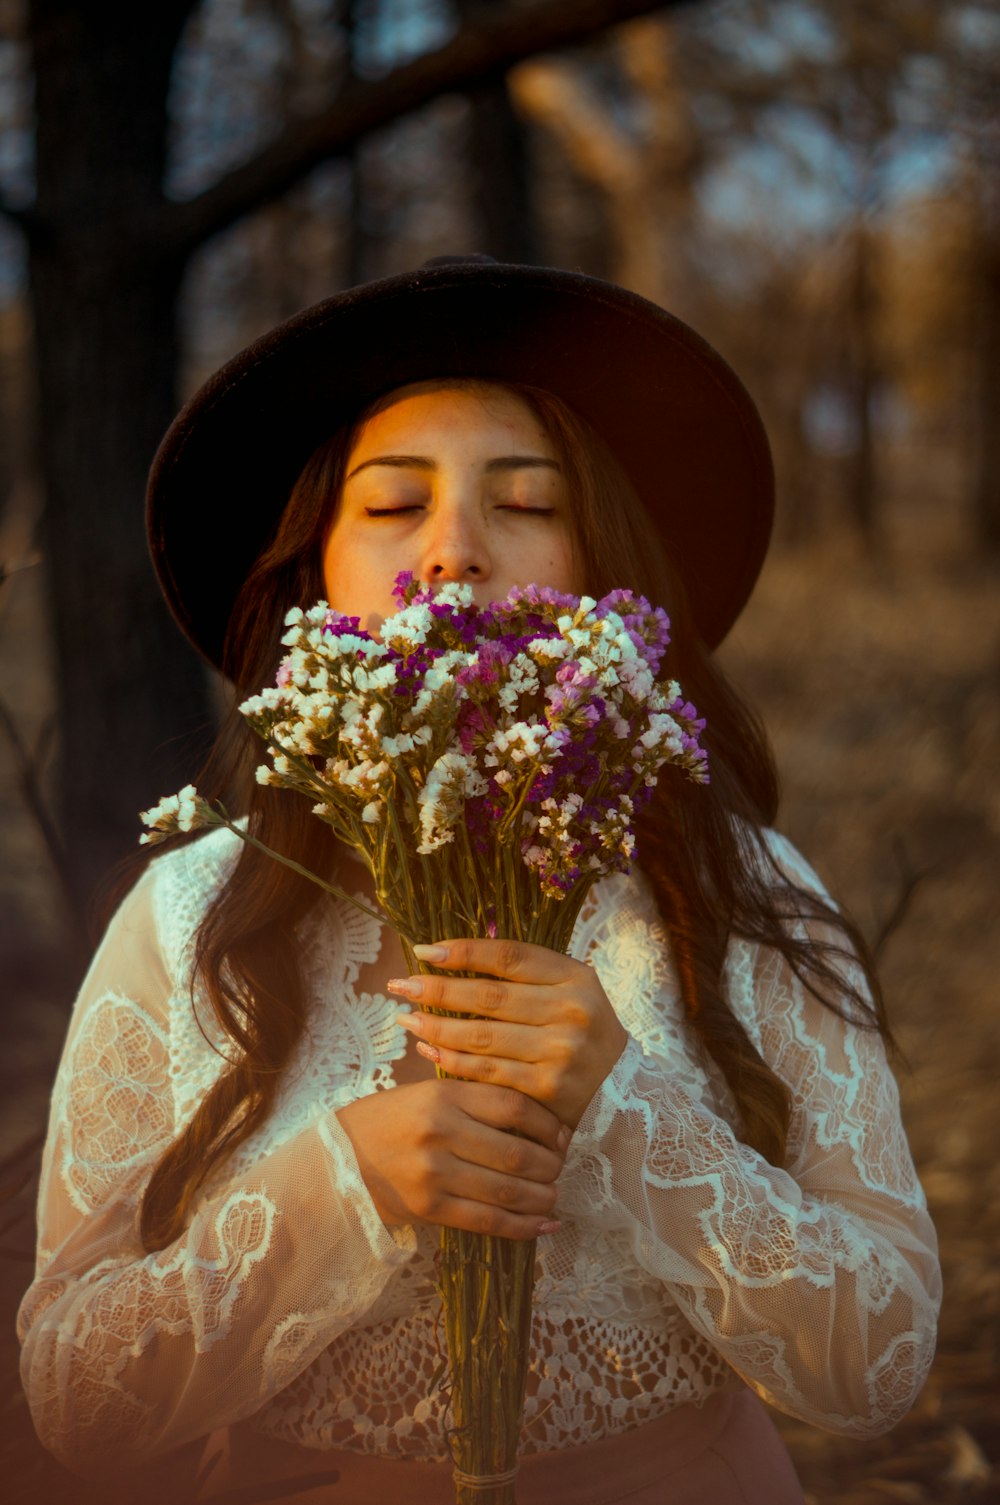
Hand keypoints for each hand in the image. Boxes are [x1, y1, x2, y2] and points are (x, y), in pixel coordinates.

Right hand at [335, 1079, 568, 1240]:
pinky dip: (522, 1227)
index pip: (514, 1106)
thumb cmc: (391, 1121)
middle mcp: (441, 1130)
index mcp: (444, 1093)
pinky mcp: (429, 1207)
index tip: (562, 1136)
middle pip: (516, 1152)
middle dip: (550, 1166)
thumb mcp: (428, 1093)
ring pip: (506, 1190)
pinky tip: (543, 1227)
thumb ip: (475, 1100)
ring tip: (553, 1197)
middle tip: (561, 1170)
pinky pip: (486, 1221)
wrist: (339, 1158)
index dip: (548, 1125)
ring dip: (541, 1198)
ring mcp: (434, 1172)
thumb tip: (538, 1120)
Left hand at [389, 937, 628, 1130]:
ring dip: (436, 1026)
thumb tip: (452, 955)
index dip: (463, 951)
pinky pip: (487, 1072)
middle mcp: (572, 1011)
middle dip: (437, 989)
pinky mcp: (548, 1090)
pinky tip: (429, 1050)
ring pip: (482, 1036)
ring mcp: (562, 1052)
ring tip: (406, 1019)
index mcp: (576, 978)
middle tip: (399, 986)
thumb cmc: (581, 1032)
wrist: (623, 1091)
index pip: (509, 955)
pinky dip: (452, 1060)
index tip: (423, 951)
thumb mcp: (569, 991)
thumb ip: (525, 975)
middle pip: (489, 996)